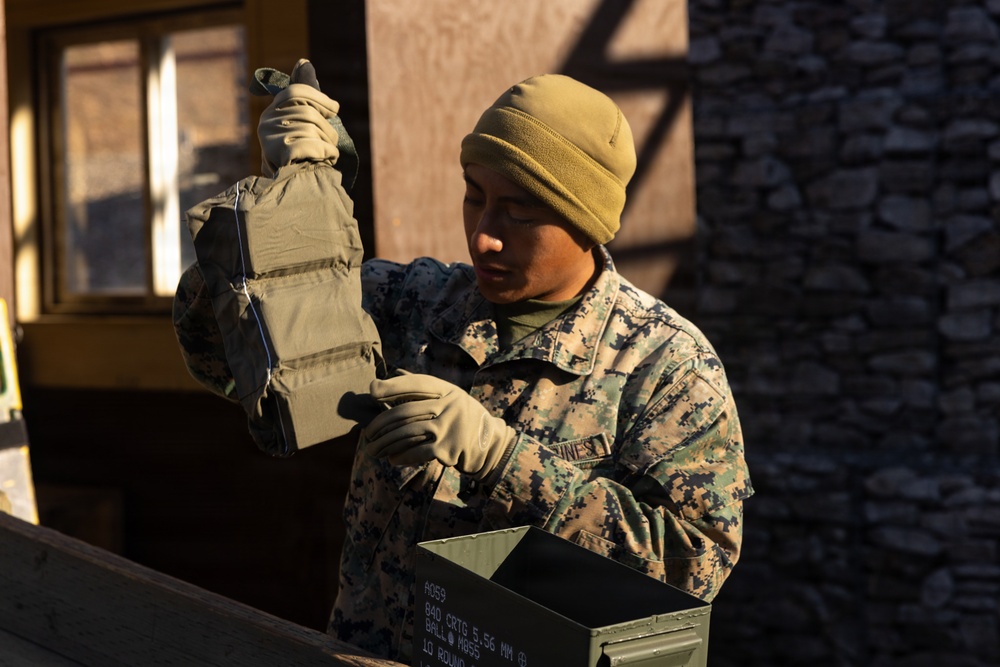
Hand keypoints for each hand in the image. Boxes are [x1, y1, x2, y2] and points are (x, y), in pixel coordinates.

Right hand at [257, 59, 341, 176]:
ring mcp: (270, 139)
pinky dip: (326, 154)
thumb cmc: (307, 156)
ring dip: (328, 144)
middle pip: (307, 111)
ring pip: (312, 129)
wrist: (301, 192)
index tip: (335, 110)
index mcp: (271, 114)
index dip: (320, 98)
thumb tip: (305, 63)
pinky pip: (314, 144)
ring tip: (324, 156)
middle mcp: (266, 124)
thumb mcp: (306, 122)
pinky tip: (324, 162)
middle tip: (331, 140)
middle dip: (326, 127)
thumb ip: (305, 93)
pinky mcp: (279, 154)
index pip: (295, 92)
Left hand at [364, 373, 515, 480]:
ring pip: (407, 433)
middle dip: (381, 424)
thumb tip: (392, 374)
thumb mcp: (451, 397)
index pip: (417, 384)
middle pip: (406, 411)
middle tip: (368, 434)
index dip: (393, 386)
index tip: (372, 390)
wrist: (490, 445)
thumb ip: (425, 390)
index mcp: (448, 390)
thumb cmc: (462, 418)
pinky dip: (401, 456)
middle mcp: (449, 405)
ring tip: (373, 450)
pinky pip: (416, 452)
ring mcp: (448, 428)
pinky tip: (392, 458)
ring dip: (385, 444)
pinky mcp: (447, 450)